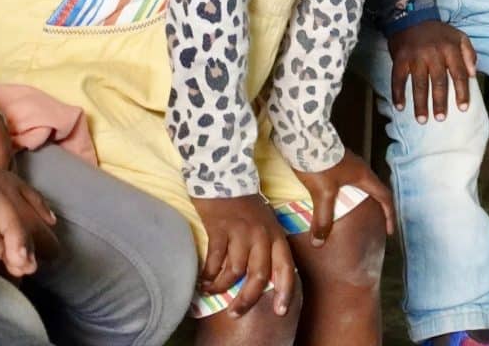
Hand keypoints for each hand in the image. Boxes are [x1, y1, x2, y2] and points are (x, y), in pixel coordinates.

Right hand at [191, 194, 294, 317]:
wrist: (224, 175)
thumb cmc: (245, 202)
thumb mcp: (265, 222)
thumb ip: (267, 246)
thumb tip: (264, 277)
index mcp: (275, 234)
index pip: (285, 268)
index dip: (284, 292)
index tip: (279, 311)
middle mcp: (261, 236)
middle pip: (258, 277)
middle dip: (246, 300)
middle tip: (235, 313)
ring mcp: (240, 232)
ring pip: (235, 271)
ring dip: (221, 286)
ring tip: (211, 290)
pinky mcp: (219, 229)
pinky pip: (215, 261)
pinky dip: (208, 274)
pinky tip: (203, 279)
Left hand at [290, 150, 395, 243]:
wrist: (303, 136)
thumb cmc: (319, 162)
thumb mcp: (322, 193)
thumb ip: (322, 218)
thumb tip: (319, 242)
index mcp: (363, 175)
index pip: (384, 197)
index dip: (389, 215)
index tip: (389, 230)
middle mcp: (358, 168)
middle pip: (372, 190)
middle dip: (374, 207)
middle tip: (372, 222)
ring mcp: (345, 162)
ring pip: (356, 184)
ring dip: (356, 198)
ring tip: (350, 212)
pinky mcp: (332, 159)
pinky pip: (342, 180)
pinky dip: (341, 192)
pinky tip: (330, 198)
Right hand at [386, 19, 478, 121]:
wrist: (411, 16)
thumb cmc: (437, 32)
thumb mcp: (459, 36)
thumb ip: (469, 53)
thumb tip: (473, 74)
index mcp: (450, 48)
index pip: (459, 73)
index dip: (462, 92)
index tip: (463, 108)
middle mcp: (433, 53)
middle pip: (438, 82)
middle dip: (440, 102)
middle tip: (440, 118)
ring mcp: (415, 56)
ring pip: (419, 83)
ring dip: (420, 103)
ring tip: (422, 119)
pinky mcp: (400, 58)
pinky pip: (398, 78)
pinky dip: (398, 93)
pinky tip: (400, 106)